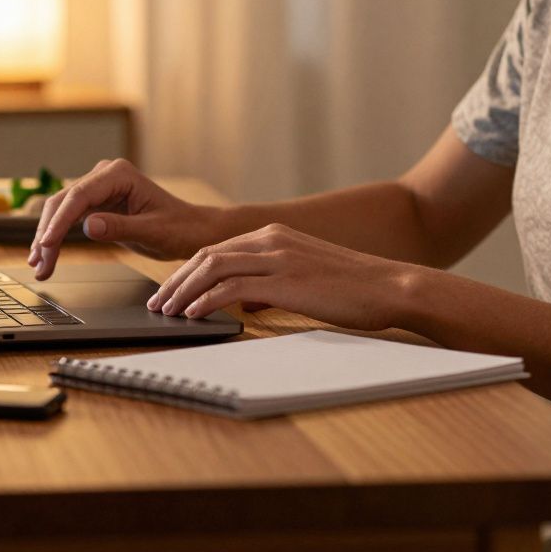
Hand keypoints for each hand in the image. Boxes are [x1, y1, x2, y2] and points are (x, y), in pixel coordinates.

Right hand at [29, 159, 219, 279]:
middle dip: (49, 234)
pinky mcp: (96, 204)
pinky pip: (69, 219)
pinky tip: (47, 256)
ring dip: (48, 238)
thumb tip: (88, 226)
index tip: (48, 243)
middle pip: (64, 202)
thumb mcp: (153, 231)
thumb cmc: (179, 227)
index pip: (79, 196)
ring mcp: (98, 188)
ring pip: (61, 211)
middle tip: (40, 264)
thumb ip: (120, 227)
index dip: (60, 221)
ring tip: (40, 267)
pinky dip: (58, 238)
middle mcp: (105, 176)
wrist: (190, 230)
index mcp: (119, 174)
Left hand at [147, 223, 410, 331]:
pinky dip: (207, 301)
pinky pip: (232, 289)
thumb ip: (272, 286)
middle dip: (177, 281)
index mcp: (275, 235)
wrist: (392, 287)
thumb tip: (247, 303)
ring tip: (168, 312)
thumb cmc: (353, 290)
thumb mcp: (305, 279)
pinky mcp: (286, 280)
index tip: (171, 292)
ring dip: (184, 291)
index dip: (188, 272)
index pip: (217, 250)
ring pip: (213, 269)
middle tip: (158, 304)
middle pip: (207, 256)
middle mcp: (271, 240)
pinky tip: (194, 315)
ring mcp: (278, 257)